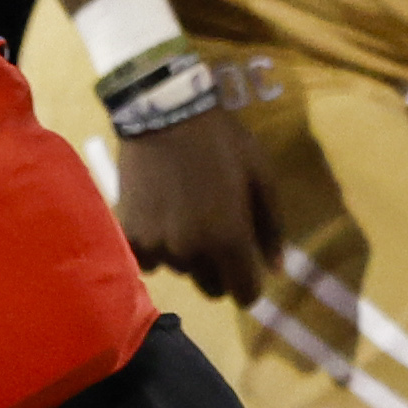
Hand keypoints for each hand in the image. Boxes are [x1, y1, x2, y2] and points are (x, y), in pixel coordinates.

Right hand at [111, 109, 278, 303]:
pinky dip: (158, 248)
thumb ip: (271, 227)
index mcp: (229, 238)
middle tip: (219, 240)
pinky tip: (161, 222)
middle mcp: (191, 251)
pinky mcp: (131, 235)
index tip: (249, 275)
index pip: (243, 291)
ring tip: (187, 221)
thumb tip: (276, 269)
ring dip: (188, 256)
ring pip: (180, 270)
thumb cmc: (222, 142)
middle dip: (220, 271)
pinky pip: (149, 260)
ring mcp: (158, 245)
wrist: (165, 116)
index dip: (250, 287)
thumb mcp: (261, 177)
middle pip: (210, 287)